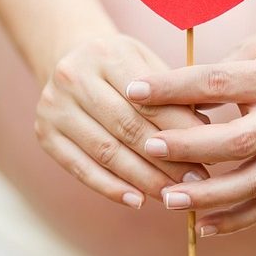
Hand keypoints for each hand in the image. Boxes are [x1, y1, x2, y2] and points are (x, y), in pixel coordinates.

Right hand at [35, 33, 209, 208]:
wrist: (69, 59)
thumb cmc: (123, 68)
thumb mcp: (148, 64)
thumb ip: (174, 96)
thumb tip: (207, 134)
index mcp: (106, 54)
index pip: (149, 100)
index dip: (181, 130)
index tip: (210, 154)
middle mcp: (74, 77)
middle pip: (128, 128)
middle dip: (166, 159)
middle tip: (197, 182)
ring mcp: (54, 107)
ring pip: (107, 152)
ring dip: (144, 179)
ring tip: (173, 195)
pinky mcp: (44, 134)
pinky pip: (81, 168)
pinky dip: (111, 188)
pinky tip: (138, 201)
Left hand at [125, 15, 255, 234]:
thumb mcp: (254, 47)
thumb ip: (215, 74)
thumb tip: (163, 99)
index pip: (218, 82)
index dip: (174, 88)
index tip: (135, 91)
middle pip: (238, 140)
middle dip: (190, 147)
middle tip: (149, 147)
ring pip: (254, 181)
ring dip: (210, 195)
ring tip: (168, 199)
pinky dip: (236, 220)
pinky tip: (202, 228)